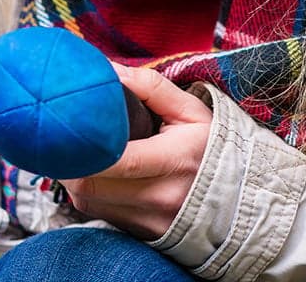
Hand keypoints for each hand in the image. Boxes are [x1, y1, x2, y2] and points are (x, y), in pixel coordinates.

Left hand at [58, 63, 212, 239]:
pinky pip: (100, 214)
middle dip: (67, 160)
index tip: (64, 123)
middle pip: (92, 185)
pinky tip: (92, 172)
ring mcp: (151, 221)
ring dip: (73, 177)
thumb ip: (149, 86)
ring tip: (72, 150)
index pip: (116, 158)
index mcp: (174, 162)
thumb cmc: (215, 148)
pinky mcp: (144, 235)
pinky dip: (88, 193)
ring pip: (89, 202)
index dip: (82, 144)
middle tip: (58, 135)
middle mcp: (161, 198)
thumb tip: (108, 69)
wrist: (246, 200)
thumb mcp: (191, 110)